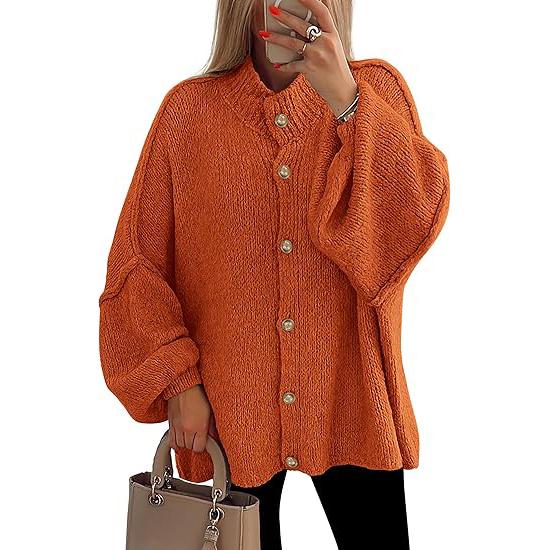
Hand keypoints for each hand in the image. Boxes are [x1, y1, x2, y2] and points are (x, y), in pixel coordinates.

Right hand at [167, 384, 219, 452]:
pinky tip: (180, 436)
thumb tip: (213, 436)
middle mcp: (186, 429)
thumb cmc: (197, 394)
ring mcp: (176, 427)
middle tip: (197, 438)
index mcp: (198, 426)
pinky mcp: (169, 424)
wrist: (183, 385)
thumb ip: (212, 426)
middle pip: (188, 447)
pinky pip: (170, 440)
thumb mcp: (210, 410)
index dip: (202, 446)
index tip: (204, 442)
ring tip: (189, 437)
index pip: (199, 448)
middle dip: (193, 444)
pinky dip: (175, 441)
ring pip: (178, 446)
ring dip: (184, 443)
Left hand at [259, 0, 357, 115]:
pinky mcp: (310, 69)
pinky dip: (283, 65)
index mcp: (332, 34)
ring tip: (264, 34)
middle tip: (272, 10)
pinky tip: (276, 65)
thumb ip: (322, 35)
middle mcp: (326, 42)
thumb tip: (304, 25)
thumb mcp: (334, 47)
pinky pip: (292, 65)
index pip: (321, 11)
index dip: (309, 1)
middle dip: (285, 16)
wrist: (342, 90)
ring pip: (292, 43)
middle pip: (302, 25)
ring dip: (276, 38)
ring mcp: (317, 55)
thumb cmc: (336, 68)